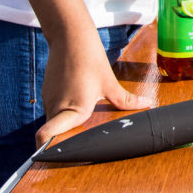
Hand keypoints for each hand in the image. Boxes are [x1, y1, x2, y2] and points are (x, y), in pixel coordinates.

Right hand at [37, 33, 151, 146]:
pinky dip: (64, 108)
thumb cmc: (91, 59)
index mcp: (73, 110)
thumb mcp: (110, 82)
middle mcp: (56, 108)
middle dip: (64, 137)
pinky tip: (76, 96)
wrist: (71, 36)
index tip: (55, 155)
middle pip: (55, 132)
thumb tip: (147, 105)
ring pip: (55, 119)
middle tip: (80, 136)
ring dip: (66, 120)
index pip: (45, 137)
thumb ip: (125, 100)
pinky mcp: (47, 91)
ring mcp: (49, 99)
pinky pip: (54, 107)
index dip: (46, 149)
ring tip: (82, 111)